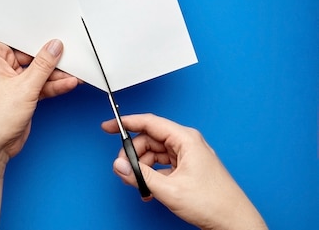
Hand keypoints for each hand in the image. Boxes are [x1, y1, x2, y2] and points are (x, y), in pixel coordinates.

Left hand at [0, 39, 77, 164]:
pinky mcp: (21, 93)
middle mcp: (0, 65)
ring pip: (38, 71)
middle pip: (31, 56)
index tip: (56, 37)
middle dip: (51, 59)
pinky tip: (69, 83)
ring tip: (76, 72)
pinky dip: (53, 85)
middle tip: (71, 56)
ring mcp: (12, 80)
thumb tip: (54, 47)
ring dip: (56, 75)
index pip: (19, 40)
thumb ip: (43, 65)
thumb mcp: (25, 86)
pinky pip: (40, 84)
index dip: (38, 39)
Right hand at [102, 114, 266, 229]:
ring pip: (154, 154)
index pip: (149, 123)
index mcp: (185, 139)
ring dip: (143, 168)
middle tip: (124, 170)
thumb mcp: (170, 189)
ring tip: (140, 186)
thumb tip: (120, 165)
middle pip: (149, 140)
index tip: (108, 126)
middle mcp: (187, 143)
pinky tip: (149, 190)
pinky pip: (162, 165)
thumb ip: (141, 176)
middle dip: (134, 155)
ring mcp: (188, 156)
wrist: (234, 222)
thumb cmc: (213, 203)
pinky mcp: (187, 168)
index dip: (126, 123)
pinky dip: (152, 175)